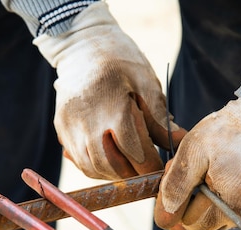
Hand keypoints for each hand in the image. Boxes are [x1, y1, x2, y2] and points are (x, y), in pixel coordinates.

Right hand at [34, 2, 184, 179]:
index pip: (135, 152)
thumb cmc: (120, 60)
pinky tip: (109, 160)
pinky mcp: (61, 128)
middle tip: (146, 172)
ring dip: (113, 174)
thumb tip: (179, 141)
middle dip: (132, 175)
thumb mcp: (147, 83)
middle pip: (111, 166)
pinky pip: (78, 159)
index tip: (162, 168)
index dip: (150, 165)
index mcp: (114, 109)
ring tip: (128, 168)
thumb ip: (160, 118)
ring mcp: (70, 126)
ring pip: (92, 167)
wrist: (82, 44)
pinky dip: (95, 166)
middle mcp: (88, 122)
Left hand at [154, 99, 240, 229]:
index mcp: (233, 206)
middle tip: (197, 174)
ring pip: (224, 224)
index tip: (181, 179)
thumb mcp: (195, 149)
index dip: (179, 202)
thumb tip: (165, 219)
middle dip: (194, 204)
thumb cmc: (233, 130)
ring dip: (213, 205)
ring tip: (215, 176)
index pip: (191, 224)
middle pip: (207, 228)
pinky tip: (234, 180)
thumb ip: (176, 185)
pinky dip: (235, 203)